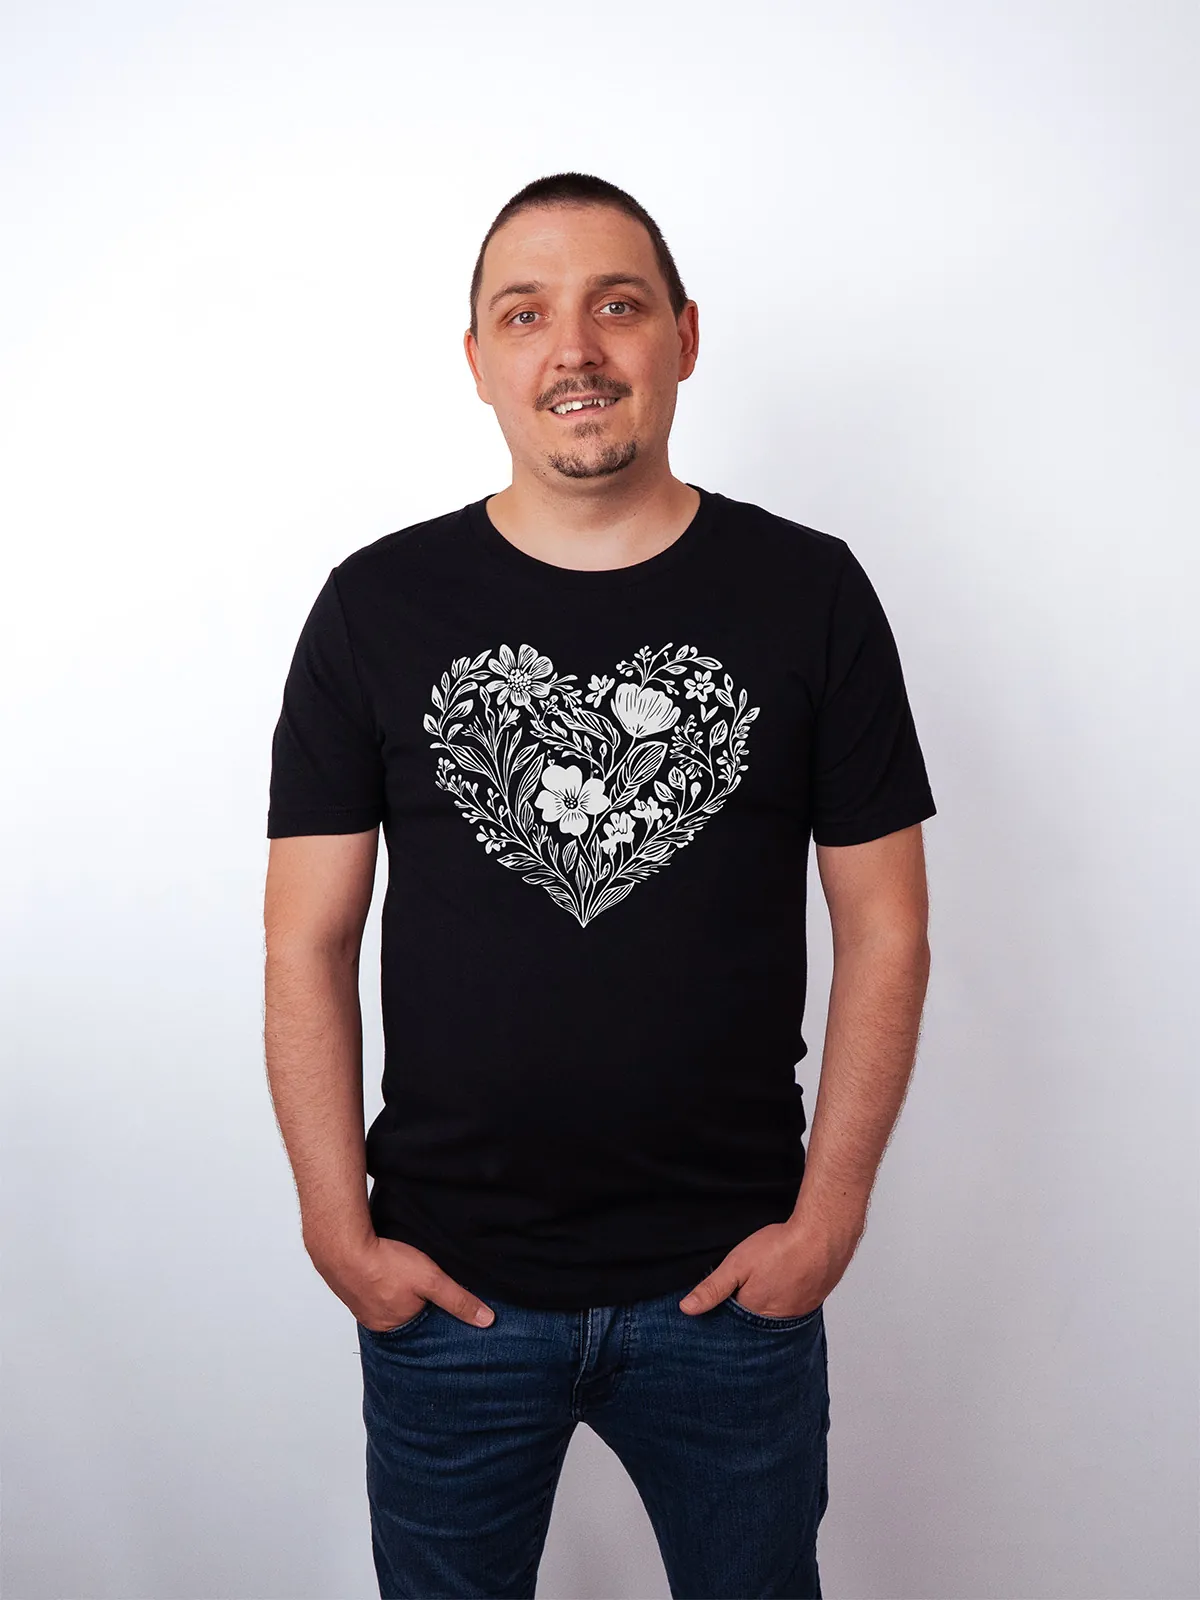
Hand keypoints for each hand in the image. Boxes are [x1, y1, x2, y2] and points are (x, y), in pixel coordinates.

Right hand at [306, 1231, 494, 1329]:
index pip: (422, 1324)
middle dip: (413, 1299)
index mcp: (394, 1327)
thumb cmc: (385, 1264)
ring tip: (401, 1271)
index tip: (437, 1293)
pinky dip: (377, 1278)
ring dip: (393, 1287)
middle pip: (403, 1312)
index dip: (432, 1308)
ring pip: (385, 1298)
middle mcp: (374, 1321)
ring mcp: (358, 1303)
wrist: (341, 1245)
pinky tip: (382, 1265)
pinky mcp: (349, 1284)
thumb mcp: (431, 1280)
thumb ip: (458, 1300)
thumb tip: (486, 1321)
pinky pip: (369, 1285)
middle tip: (417, 1279)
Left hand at [678, 1212, 863, 1317]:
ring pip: (774, 1317)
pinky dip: (784, 1300)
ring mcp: (798, 1314)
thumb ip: (713, 1288)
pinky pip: (792, 1309)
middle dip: (745, 1312)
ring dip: (767, 1307)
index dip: (724, 1314)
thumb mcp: (737, 1265)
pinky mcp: (812, 1303)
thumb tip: (686, 1310)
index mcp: (755, 1315)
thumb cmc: (781, 1248)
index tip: (720, 1302)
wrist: (824, 1236)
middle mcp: (778, 1322)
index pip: (733, 1326)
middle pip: (754, 1324)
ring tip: (763, 1287)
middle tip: (745, 1290)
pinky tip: (782, 1284)